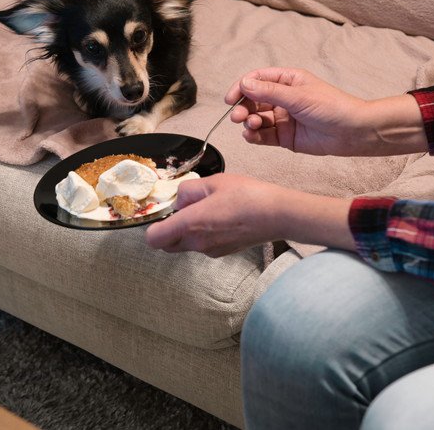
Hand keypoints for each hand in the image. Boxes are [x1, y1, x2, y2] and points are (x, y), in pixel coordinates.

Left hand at [145, 173, 353, 256]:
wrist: (279, 215)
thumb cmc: (248, 195)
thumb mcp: (214, 181)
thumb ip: (189, 190)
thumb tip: (180, 200)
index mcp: (191, 224)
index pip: (154, 239)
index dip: (154, 226)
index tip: (164, 213)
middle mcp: (197, 243)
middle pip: (167, 244)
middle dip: (169, 229)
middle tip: (187, 209)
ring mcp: (210, 251)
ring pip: (185, 244)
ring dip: (188, 230)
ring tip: (210, 209)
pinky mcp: (222, 253)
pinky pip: (202, 245)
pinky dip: (204, 234)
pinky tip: (222, 218)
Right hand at [225, 67, 427, 155]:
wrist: (352, 132)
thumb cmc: (331, 107)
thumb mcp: (298, 96)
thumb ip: (269, 92)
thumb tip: (244, 84)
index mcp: (287, 81)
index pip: (257, 80)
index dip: (241, 87)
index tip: (231, 98)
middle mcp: (282, 98)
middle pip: (253, 100)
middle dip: (243, 107)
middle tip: (238, 116)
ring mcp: (282, 118)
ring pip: (256, 119)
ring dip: (248, 122)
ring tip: (251, 125)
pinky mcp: (284, 137)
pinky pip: (263, 135)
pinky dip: (254, 136)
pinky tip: (251, 136)